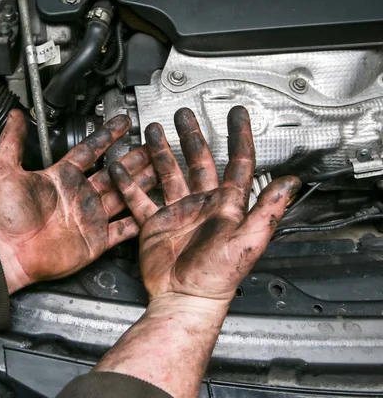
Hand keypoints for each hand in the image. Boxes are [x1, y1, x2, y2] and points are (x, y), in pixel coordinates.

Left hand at [0, 110, 156, 293]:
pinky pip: (123, 229)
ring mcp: (90, 217)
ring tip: (161, 169)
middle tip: (153, 145)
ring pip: (124, 195)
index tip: (122, 122)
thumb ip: (11, 141)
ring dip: (142, 183)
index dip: (107, 135)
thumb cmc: (4, 217)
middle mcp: (80, 195)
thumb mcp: (3, 171)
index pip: (90, 150)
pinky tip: (153, 210)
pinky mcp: (97, 240)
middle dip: (135, 158)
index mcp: (62, 178)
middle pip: (115, 171)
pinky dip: (139, 220)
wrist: (7, 252)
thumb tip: (13, 114)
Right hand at [109, 106, 300, 303]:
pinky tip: (121, 169)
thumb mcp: (248, 241)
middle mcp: (202, 203)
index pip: (237, 163)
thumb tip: (291, 182)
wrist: (185, 297)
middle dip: (191, 135)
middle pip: (198, 160)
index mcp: (226, 204)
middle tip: (184, 115)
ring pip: (168, 173)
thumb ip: (267, 210)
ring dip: (160, 152)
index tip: (238, 115)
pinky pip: (140, 199)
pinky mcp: (156, 224)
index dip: (239, 137)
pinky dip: (129, 184)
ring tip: (153, 131)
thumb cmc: (218, 276)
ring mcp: (178, 212)